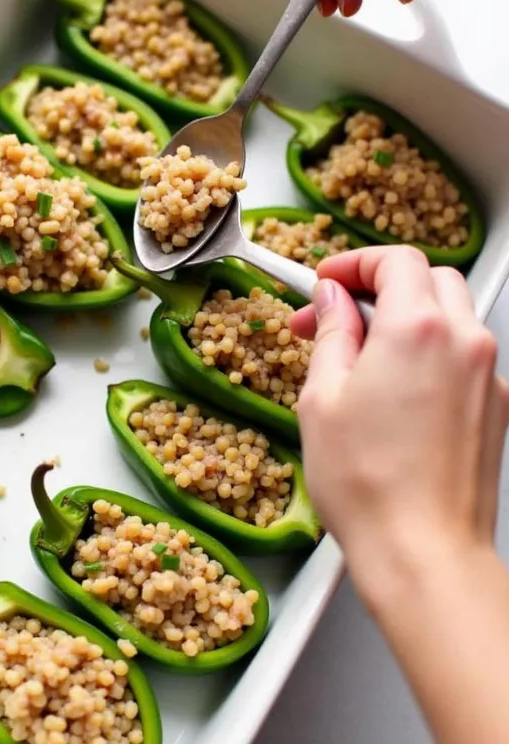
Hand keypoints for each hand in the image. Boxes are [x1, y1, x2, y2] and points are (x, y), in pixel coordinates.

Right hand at [290, 246, 508, 602]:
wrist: (424, 552)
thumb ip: (331, 334)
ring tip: (360, 355)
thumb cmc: (367, 484)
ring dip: (404, 317)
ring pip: (450, 315)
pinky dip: (428, 351)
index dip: (353, 263)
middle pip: (427, 279)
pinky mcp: (496, 407)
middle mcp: (463, 342)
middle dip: (377, 286)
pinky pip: (462, 355)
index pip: (395, 260)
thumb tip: (331, 301)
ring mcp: (488, 375)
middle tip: (334, 317)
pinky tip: (392, 390)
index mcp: (415, 329)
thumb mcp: (322, 398)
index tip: (324, 283)